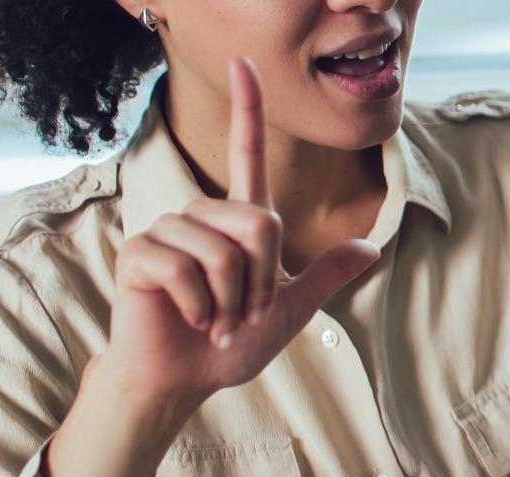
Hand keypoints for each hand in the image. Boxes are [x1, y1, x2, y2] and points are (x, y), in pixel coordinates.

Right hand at [42, 59, 380, 476]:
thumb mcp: (289, 311)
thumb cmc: (228, 345)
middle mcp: (203, 217)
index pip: (246, 154)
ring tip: (214, 318)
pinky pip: (186, 267)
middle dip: (263, 279)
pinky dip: (201, 304)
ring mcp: (167, 232)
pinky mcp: (140, 254)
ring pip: (224, 248)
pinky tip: (191, 319)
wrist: (184, 380)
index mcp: (239, 222)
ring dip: (232, 298)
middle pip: (259, 221)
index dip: (247, 108)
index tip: (244, 63)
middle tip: (242, 311)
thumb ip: (323, 276)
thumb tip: (369, 248)